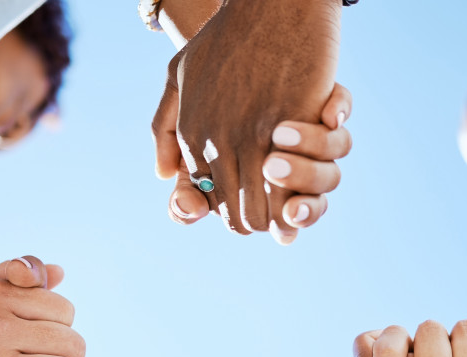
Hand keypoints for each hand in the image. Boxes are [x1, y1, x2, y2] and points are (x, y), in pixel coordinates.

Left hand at [152, 0, 342, 235]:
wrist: (272, 4)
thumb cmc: (227, 37)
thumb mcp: (179, 74)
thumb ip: (164, 126)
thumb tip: (164, 175)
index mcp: (192, 133)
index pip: (206, 197)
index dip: (228, 211)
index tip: (246, 209)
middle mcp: (218, 140)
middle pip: (237, 213)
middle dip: (256, 223)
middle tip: (273, 220)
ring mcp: (254, 135)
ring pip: (265, 208)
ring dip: (279, 217)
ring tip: (290, 211)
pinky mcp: (292, 125)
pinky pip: (293, 183)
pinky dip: (299, 198)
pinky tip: (303, 194)